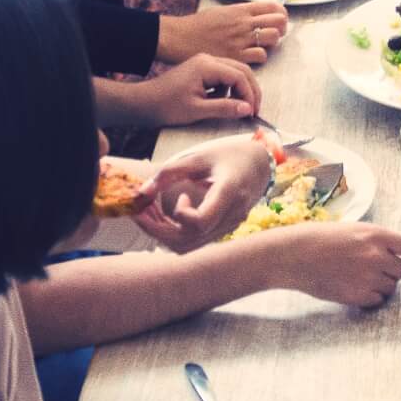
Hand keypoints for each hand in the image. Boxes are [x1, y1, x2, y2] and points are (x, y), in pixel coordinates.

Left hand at [126, 53, 264, 126]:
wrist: (144, 102)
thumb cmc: (167, 105)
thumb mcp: (197, 110)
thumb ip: (224, 108)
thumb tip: (247, 109)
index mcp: (207, 65)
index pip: (240, 75)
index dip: (249, 94)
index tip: (252, 112)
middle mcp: (208, 59)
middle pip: (241, 70)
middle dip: (250, 90)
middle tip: (254, 110)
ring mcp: (204, 62)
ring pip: (234, 72)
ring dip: (241, 89)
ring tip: (241, 109)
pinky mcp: (201, 69)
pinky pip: (223, 75)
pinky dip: (229, 88)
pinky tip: (225, 102)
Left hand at [136, 134, 275, 250]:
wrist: (259, 162)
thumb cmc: (229, 154)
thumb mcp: (199, 155)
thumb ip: (170, 172)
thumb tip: (141, 193)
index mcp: (229, 193)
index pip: (201, 222)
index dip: (180, 215)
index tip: (179, 195)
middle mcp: (232, 215)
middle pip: (190, 240)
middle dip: (158, 230)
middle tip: (141, 211)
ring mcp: (229, 226)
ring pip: (190, 246)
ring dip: (164, 234)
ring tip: (148, 213)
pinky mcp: (224, 230)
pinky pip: (196, 241)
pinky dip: (175, 233)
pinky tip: (163, 217)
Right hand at [158, 0, 288, 65]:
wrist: (180, 38)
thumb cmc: (198, 25)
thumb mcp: (221, 12)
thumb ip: (240, 13)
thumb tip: (256, 15)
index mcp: (240, 10)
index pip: (273, 6)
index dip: (281, 13)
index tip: (280, 18)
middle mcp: (244, 23)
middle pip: (278, 20)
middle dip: (282, 27)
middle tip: (276, 33)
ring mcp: (241, 39)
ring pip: (273, 37)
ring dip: (273, 42)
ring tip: (264, 45)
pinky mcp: (237, 56)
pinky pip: (261, 55)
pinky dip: (261, 57)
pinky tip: (253, 56)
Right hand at [269, 222, 400, 306]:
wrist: (295, 255)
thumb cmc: (322, 238)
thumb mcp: (354, 229)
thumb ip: (377, 241)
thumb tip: (398, 254)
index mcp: (376, 235)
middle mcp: (376, 256)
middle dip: (393, 270)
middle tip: (375, 268)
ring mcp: (367, 277)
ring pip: (391, 287)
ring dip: (381, 284)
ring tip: (360, 276)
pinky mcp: (357, 295)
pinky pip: (377, 300)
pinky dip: (370, 297)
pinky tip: (355, 287)